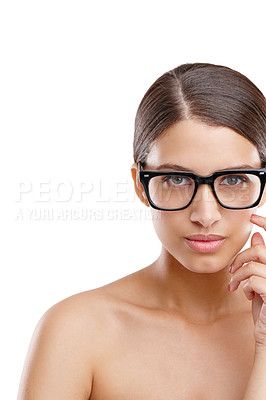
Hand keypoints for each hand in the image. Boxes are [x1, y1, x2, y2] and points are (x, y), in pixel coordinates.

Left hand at [228, 214, 265, 346]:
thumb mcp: (260, 280)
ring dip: (238, 274)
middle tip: (232, 270)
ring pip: (253, 264)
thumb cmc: (265, 308)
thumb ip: (260, 260)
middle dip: (241, 258)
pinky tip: (248, 296)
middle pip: (260, 250)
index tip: (253, 217)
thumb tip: (257, 236)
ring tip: (236, 285)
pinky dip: (244, 286)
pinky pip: (253, 279)